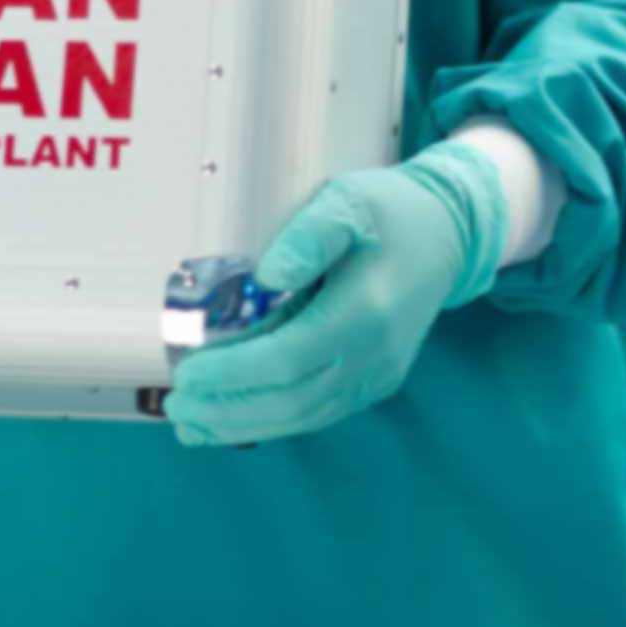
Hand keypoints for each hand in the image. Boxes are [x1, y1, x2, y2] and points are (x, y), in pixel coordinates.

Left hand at [165, 143, 505, 446]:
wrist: (448, 233)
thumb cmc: (391, 211)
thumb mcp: (349, 201)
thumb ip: (308, 236)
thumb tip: (266, 276)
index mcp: (364, 312)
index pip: (287, 360)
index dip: (232, 373)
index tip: (187, 372)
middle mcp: (374, 355)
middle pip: (291, 401)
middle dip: (228, 410)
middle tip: (177, 406)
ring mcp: (377, 375)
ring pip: (304, 417)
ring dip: (244, 425)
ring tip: (192, 424)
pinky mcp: (375, 381)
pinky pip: (318, 412)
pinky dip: (272, 421)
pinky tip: (235, 419)